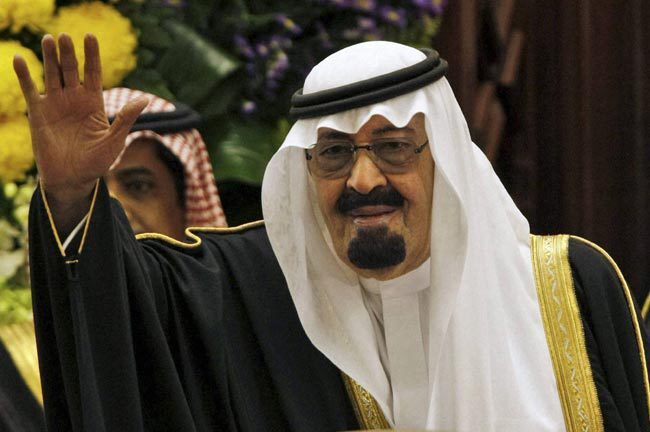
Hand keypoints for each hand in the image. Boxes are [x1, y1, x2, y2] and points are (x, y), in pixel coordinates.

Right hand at [13, 33, 146, 231]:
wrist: (73, 179)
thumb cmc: (97, 162)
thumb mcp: (114, 140)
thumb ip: (126, 119)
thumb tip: (145, 100)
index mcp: (94, 102)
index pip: (93, 72)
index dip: (91, 55)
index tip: (90, 37)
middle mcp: (74, 99)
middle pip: (71, 69)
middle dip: (68, 53)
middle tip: (65, 36)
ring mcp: (55, 104)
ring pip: (52, 74)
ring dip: (49, 57)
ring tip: (48, 39)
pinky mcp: (38, 113)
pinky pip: (30, 90)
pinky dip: (24, 75)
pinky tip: (20, 58)